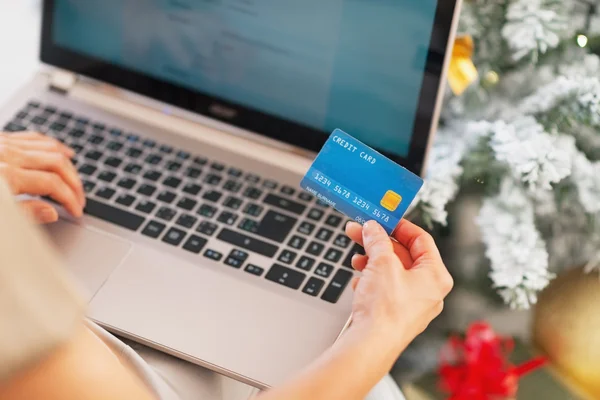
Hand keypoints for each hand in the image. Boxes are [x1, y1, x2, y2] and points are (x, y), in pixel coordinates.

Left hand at [0, 131, 84, 222]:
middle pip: (57, 164)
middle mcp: (8, 155)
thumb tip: (51, 213)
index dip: (69, 199)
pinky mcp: (1, 139)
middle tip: (79, 200)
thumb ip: (23, 213)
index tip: (75, 211)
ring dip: (68, 165)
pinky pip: (35, 137)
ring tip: (76, 182)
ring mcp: (4, 143)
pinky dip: (53, 146)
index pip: (52, 184)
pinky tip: (64, 153)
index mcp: (6, 176)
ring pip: (50, 148)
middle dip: (74, 184)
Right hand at [344, 219, 452, 354]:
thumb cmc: (385, 309)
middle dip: (379, 243)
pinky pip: (386, 288)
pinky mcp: (396, 314)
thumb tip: (372, 228)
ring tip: (355, 257)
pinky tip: (358, 280)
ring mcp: (413, 304)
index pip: (422, 240)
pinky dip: (372, 280)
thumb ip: (377, 240)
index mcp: (436, 276)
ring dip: (372, 261)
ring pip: (392, 272)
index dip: (400, 225)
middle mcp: (429, 291)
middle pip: (404, 255)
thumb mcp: (381, 263)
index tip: (383, 218)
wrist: (370, 345)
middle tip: (359, 231)